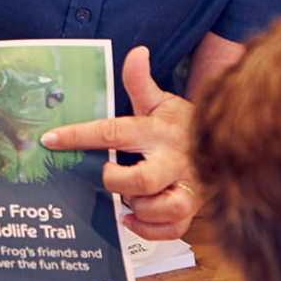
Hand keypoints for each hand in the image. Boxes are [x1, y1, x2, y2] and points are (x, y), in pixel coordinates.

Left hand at [40, 46, 199, 239]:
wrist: (229, 142)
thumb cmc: (183, 125)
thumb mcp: (161, 102)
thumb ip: (141, 82)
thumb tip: (136, 52)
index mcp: (159, 131)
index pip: (113, 132)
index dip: (78, 136)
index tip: (51, 139)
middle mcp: (174, 160)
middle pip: (141, 180)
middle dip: (116, 181)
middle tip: (108, 175)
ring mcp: (187, 187)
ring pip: (163, 208)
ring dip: (138, 206)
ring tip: (127, 197)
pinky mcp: (194, 209)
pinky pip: (173, 228)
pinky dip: (149, 229)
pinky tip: (132, 218)